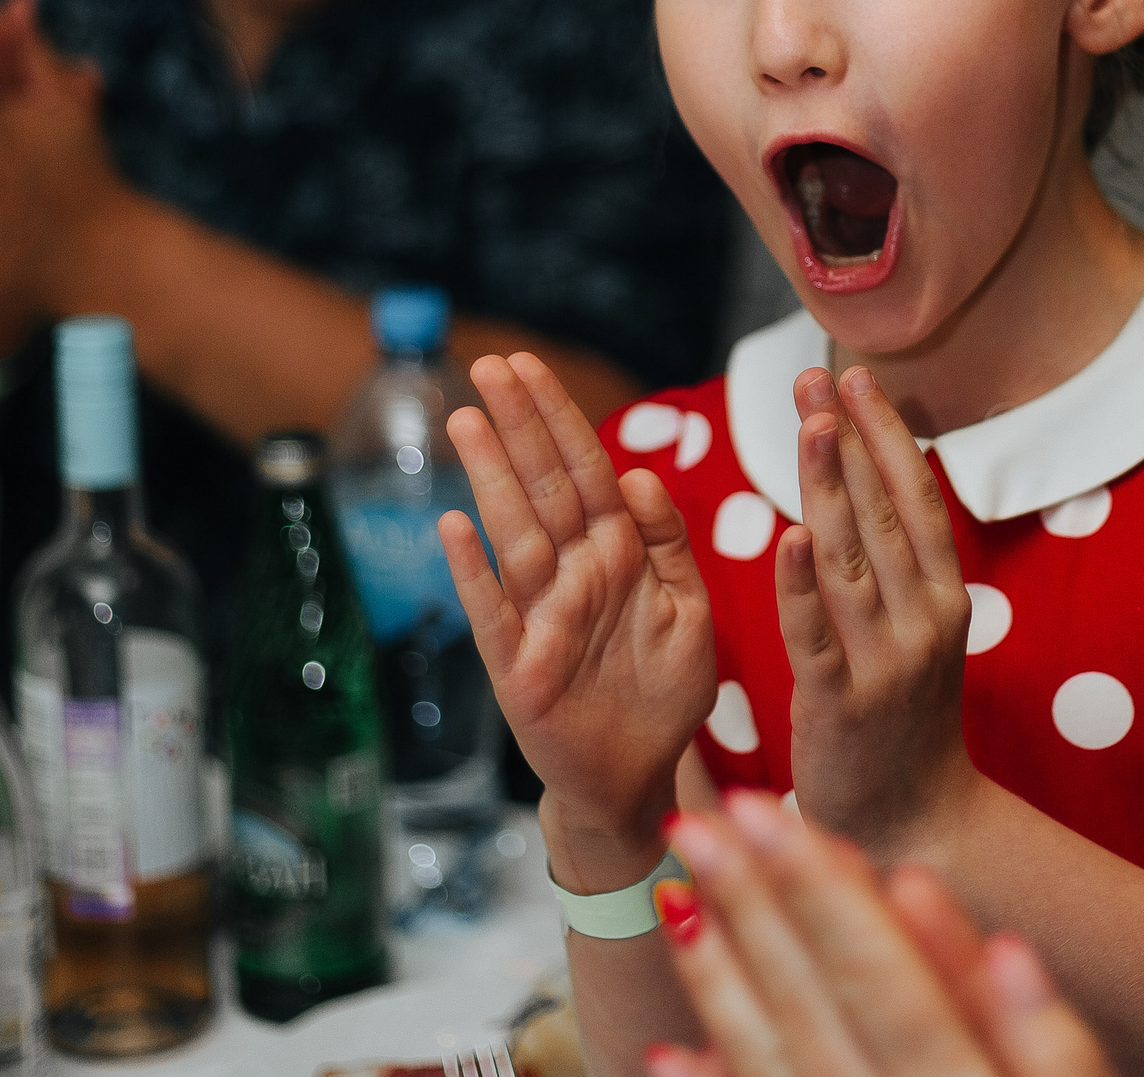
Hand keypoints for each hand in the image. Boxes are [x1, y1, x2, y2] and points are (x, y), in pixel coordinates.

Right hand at [438, 353, 715, 888]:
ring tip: (467, 420)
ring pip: (514, 533)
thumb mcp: (689, 612)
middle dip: (518, 425)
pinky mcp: (517, 667)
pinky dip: (474, 572)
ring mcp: (540, 617)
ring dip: (490, 478)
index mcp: (618, 556)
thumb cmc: (663, 694)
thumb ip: (669, 544)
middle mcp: (573, 575)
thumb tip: (635, 476)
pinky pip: (492, 612)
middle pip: (543, 487)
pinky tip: (454, 527)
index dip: (558, 418)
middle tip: (487, 364)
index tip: (530, 365)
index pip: (585, 470)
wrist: (641, 778)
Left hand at [649, 793, 1113, 1076]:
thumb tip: (1003, 942)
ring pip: (773, 1068)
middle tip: (696, 820)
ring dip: (719, 984)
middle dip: (753, 907)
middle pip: (814, 1008)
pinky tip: (668, 1053)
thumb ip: (1052, 1045)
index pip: (881, 975)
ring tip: (677, 900)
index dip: (817, 888)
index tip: (762, 806)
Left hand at [779, 367, 980, 855]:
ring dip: (830, 485)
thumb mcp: (918, 634)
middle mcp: (926, 621)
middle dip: (849, 438)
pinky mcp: (840, 704)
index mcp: (945, 599)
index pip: (917, 498)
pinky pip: (815, 633)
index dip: (887, 435)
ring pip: (851, 559)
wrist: (912, 825)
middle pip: (885, 513)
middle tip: (818, 374)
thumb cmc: (901, 721)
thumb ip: (897, 566)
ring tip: (807, 423)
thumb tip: (870, 480)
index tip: (858, 376)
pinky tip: (788, 535)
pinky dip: (800, 585)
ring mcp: (886, 662)